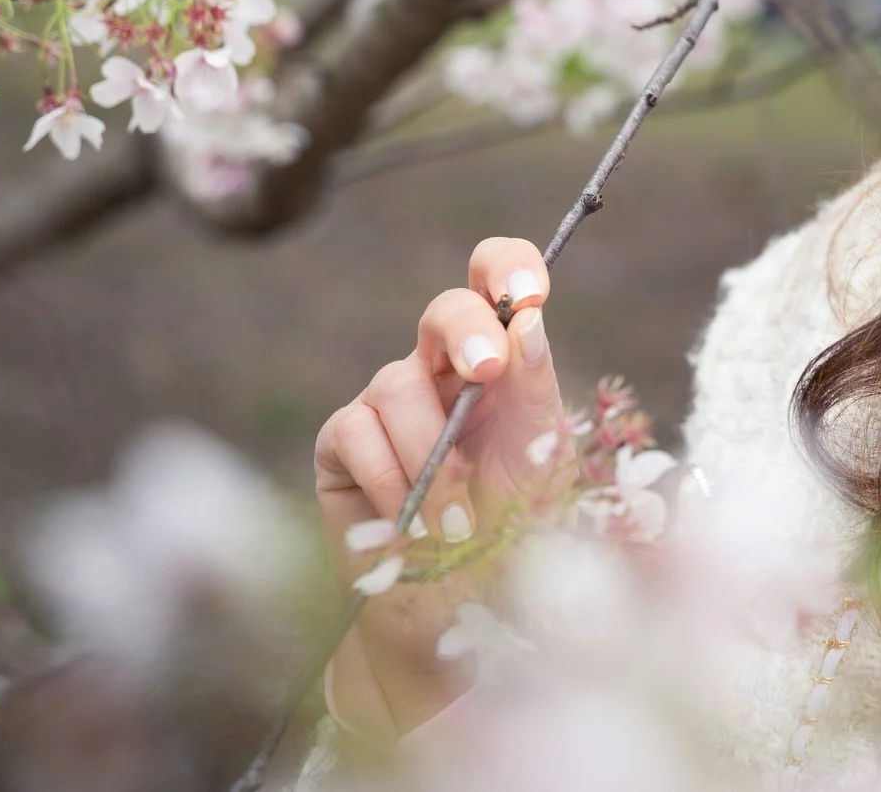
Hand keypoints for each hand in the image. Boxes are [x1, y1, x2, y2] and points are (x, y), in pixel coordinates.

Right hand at [312, 237, 566, 738]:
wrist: (457, 613)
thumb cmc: (511, 532)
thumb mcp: (539, 458)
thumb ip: (535, 387)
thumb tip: (528, 318)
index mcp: (502, 362)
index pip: (498, 281)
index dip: (508, 267)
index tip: (528, 292)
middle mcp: (441, 370)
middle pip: (444, 311)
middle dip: (464, 333)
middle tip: (487, 371)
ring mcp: (387, 401)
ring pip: (397, 384)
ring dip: (432, 453)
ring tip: (454, 515)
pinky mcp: (341, 443)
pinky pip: (356, 430)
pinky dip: (389, 477)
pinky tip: (408, 521)